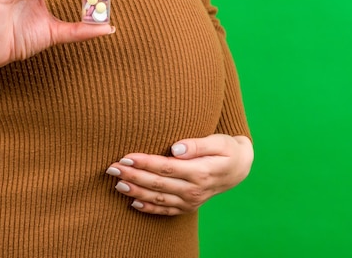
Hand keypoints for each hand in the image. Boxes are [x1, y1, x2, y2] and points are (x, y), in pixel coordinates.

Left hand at [106, 134, 253, 215]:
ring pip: (158, 199)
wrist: (239, 168)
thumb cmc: (227, 149)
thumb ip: (197, 144)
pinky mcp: (189, 207)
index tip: (126, 157)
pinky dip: (148, 208)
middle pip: (157, 184)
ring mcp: (191, 201)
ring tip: (117, 184)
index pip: (166, 167)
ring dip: (135, 192)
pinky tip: (133, 203)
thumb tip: (176, 148)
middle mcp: (195, 190)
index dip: (144, 163)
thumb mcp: (218, 141)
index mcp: (201, 172)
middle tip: (112, 168)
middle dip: (133, 176)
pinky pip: (165, 211)